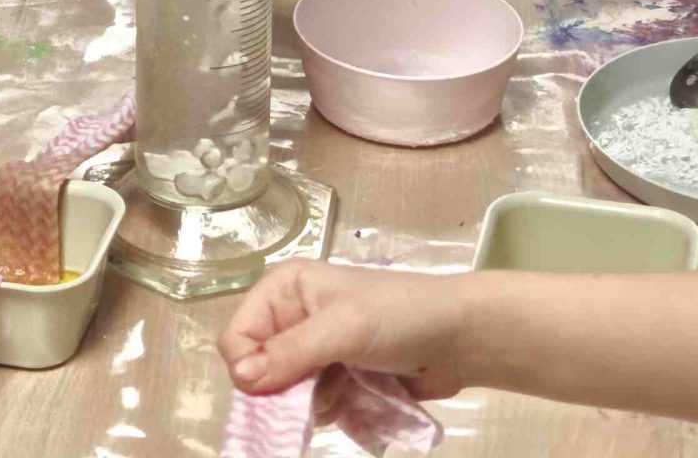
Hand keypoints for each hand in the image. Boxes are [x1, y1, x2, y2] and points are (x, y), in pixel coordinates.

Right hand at [222, 262, 467, 398]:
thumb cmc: (400, 316)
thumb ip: (289, 354)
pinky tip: (357, 396)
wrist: (460, 338)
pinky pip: (312, 406)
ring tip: (347, 389)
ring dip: (311, 402)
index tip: (281, 386)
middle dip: (284, 389)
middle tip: (322, 390)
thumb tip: (240, 380)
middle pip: (257, 369)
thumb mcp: (342, 329)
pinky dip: (331, 408)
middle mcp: (292, 317)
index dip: (250, 366)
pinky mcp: (336, 376)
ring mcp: (314, 350)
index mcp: (284, 289)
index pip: (238, 336)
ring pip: (283, 394)